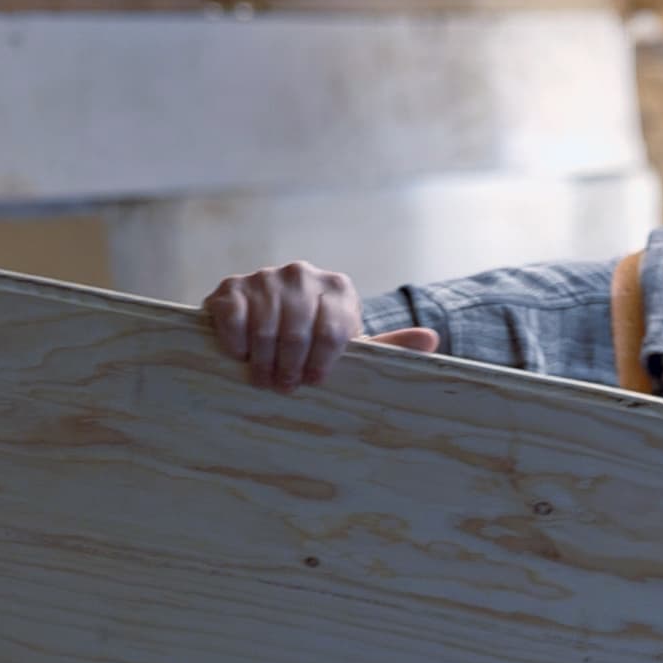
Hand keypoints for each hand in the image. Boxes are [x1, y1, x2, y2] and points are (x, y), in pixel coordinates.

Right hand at [202, 261, 439, 388]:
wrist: (262, 323)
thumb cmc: (314, 343)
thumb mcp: (350, 347)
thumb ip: (389, 347)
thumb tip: (431, 339)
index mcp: (338, 288)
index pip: (334, 332)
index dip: (322, 365)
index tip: (314, 383)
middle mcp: (302, 274)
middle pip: (298, 333)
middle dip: (290, 368)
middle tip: (284, 388)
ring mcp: (265, 277)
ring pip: (266, 329)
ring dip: (263, 362)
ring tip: (263, 379)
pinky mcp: (231, 286)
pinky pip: (233, 320)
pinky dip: (236, 345)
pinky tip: (240, 356)